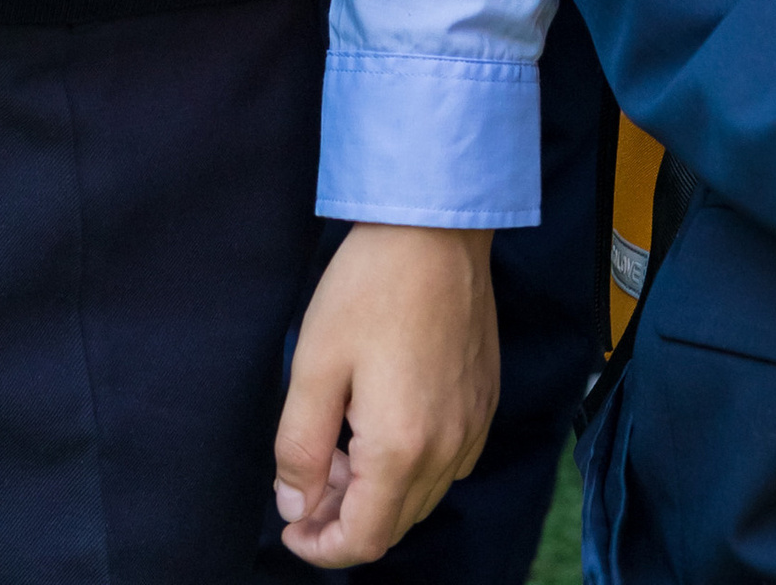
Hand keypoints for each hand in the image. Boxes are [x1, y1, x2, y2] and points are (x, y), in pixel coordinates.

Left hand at [273, 225, 496, 565]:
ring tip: (336, 447)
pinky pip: (447, 464)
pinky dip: (409, 467)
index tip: (291, 530)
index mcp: (402, 449)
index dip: (322, 548)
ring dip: (376, 493)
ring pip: (422, 497)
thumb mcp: (315, 364)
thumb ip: (300, 447)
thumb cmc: (370, 287)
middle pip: (395, 524)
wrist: (435, 228)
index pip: (365, 540)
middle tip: (305, 482)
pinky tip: (378, 424)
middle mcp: (448, 451)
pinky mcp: (483, 403)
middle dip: (344, 519)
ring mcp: (473, 428)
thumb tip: (294, 507)